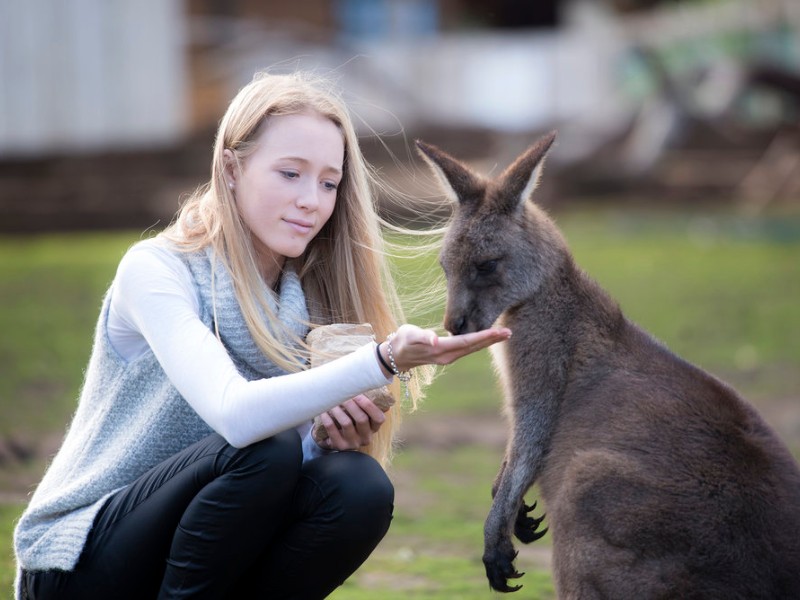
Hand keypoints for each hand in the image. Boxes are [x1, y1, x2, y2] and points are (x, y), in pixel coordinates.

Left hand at [316, 394, 387, 450]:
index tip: (358, 394)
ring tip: (331, 401)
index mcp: (373, 428)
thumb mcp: (360, 416)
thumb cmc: (350, 421)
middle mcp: (366, 437)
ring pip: (346, 423)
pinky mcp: (340, 446)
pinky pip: (332, 430)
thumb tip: (360, 383)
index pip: (379, 418)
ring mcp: (353, 443)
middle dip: (351, 404)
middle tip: (342, 394)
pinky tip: (323, 411)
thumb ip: (363, 405)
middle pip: (361, 419)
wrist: (335, 440)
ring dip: (337, 409)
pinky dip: (327, 418)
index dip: (369, 406)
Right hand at [379, 324, 511, 372]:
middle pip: (474, 347)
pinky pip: (467, 349)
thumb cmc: (402, 341)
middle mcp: (448, 356)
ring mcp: (449, 357)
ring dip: (488, 342)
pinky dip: (479, 342)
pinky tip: (487, 338)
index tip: (498, 332)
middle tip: (509, 332)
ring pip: (472, 349)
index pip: (467, 342)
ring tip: (503, 334)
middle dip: (491, 339)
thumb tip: (435, 338)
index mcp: (441, 349)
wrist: (396, 355)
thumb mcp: (409, 336)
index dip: (483, 336)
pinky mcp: (448, 355)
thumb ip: (422, 336)